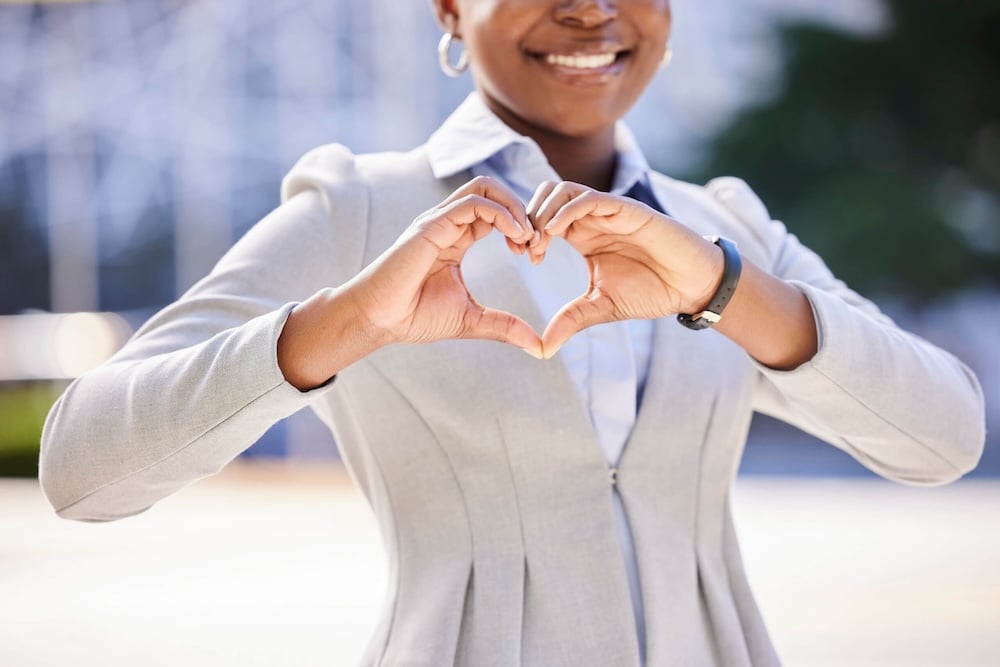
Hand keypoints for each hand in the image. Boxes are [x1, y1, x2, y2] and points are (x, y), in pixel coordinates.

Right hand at [346, 176, 541, 355]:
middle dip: (522, 209)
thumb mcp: (471, 320)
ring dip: (514, 207)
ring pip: (484, 187)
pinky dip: (501, 214)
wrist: (378, 320)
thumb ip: (505, 326)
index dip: (520, 226)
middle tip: (534, 243)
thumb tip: (539, 347)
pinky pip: (472, 204)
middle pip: (492, 190)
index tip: (533, 254)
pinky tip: (515, 236)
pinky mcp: (431, 226)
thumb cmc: (414, 317)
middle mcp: (447, 223)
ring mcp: (438, 221)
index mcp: (456, 238)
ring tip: (526, 237)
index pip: (495, 213)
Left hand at [526, 181, 723, 357]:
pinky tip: (555, 232)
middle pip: (545, 196)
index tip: (524, 257)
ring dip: (543, 211)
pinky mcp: (626, 209)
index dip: (526, 233)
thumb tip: (541, 349)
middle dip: (528, 218)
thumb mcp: (601, 307)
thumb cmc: (651, 291)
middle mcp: (592, 219)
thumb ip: (570, 321)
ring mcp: (608, 211)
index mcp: (582, 236)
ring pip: (562, 190)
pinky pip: (589, 198)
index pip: (542, 218)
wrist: (691, 285)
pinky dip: (566, 210)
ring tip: (539, 241)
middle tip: (525, 247)